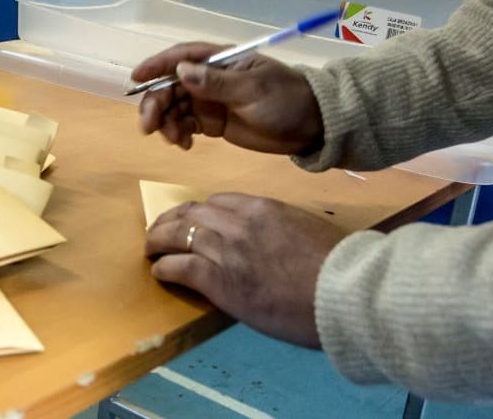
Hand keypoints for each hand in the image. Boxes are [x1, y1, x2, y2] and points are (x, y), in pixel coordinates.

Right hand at [131, 42, 323, 153]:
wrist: (310, 126)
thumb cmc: (285, 100)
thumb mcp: (253, 90)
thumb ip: (216, 83)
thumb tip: (181, 71)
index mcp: (220, 61)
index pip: (181, 57)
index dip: (156, 66)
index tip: (135, 79)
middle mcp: (209, 78)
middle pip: (171, 86)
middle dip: (156, 104)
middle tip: (149, 127)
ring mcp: (209, 101)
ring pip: (174, 108)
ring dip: (165, 123)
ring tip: (173, 140)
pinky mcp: (212, 123)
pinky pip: (185, 126)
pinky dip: (178, 135)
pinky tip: (183, 146)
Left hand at [145, 193, 346, 347]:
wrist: (342, 291)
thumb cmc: (337, 267)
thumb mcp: (308, 232)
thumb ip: (282, 230)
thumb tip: (274, 243)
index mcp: (262, 208)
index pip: (219, 201)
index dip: (200, 211)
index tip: (193, 221)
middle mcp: (238, 222)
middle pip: (191, 213)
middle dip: (170, 221)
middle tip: (159, 231)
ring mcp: (225, 249)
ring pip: (177, 235)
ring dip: (158, 242)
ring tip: (150, 249)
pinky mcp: (217, 280)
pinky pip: (178, 267)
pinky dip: (164, 268)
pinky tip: (159, 273)